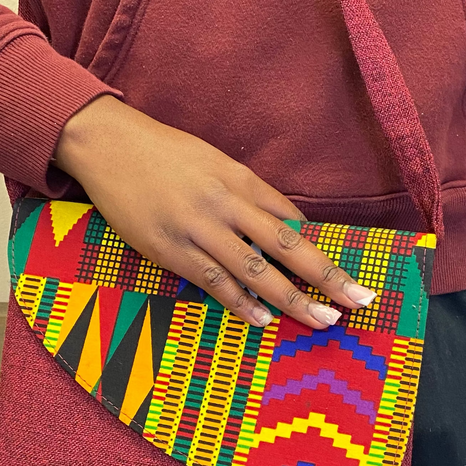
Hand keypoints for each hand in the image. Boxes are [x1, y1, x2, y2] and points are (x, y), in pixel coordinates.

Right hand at [53, 95, 375, 328]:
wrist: (108, 144)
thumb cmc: (164, 154)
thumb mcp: (214, 163)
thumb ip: (249, 194)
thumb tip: (286, 226)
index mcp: (241, 180)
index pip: (293, 220)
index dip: (323, 251)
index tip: (350, 276)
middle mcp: (226, 204)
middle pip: (288, 245)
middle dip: (327, 276)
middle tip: (358, 301)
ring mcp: (198, 228)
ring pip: (255, 270)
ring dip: (293, 298)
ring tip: (322, 320)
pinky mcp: (169, 249)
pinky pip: (213, 281)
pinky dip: (241, 303)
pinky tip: (264, 320)